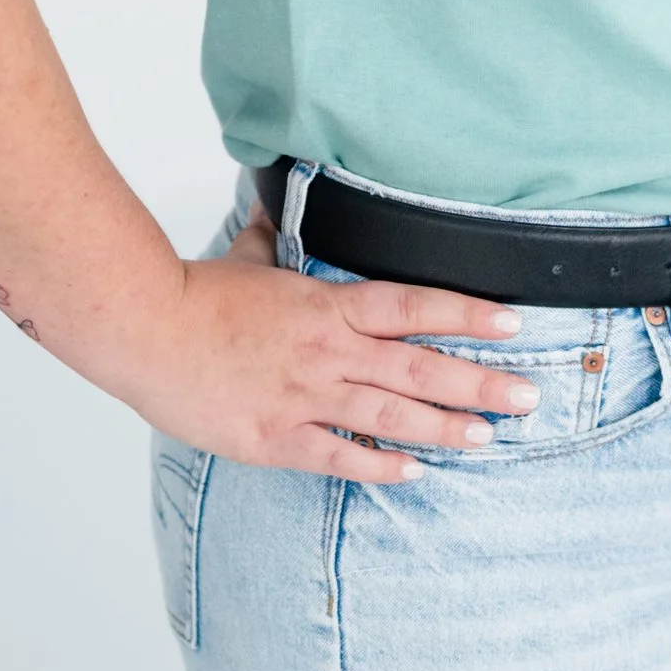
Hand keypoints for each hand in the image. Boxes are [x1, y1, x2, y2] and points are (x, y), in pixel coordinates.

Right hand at [115, 209, 538, 481]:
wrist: (142, 330)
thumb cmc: (196, 294)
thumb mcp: (250, 255)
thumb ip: (275, 234)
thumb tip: (275, 197)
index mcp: (328, 305)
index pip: (414, 306)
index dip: (467, 314)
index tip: (512, 323)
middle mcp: (327, 352)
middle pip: (419, 368)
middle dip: (479, 383)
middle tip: (528, 397)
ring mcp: (303, 397)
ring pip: (389, 416)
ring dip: (444, 430)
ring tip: (488, 437)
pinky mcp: (274, 437)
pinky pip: (337, 456)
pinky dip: (377, 466)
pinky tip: (412, 472)